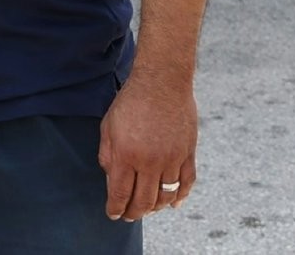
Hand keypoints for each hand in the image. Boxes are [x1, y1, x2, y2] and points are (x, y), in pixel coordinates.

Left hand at [98, 70, 197, 221]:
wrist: (162, 79)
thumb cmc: (131, 100)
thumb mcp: (109, 125)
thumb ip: (107, 154)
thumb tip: (111, 179)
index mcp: (126, 154)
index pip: (120, 194)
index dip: (116, 209)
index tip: (114, 214)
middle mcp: (149, 161)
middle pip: (143, 201)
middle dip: (133, 212)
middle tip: (129, 214)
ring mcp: (171, 158)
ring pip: (165, 197)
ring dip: (155, 207)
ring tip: (148, 207)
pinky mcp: (188, 153)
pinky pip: (186, 184)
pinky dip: (180, 197)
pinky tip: (173, 203)